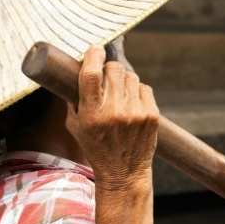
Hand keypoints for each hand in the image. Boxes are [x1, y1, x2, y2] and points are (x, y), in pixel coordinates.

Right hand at [66, 45, 159, 189]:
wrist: (123, 173)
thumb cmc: (96, 148)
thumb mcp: (75, 126)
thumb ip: (73, 99)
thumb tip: (75, 69)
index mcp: (91, 114)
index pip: (91, 74)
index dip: (93, 55)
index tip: (94, 50)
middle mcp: (114, 112)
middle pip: (114, 69)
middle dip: (109, 69)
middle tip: (106, 78)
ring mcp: (135, 113)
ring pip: (131, 76)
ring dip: (123, 80)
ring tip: (119, 94)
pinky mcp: (151, 115)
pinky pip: (144, 88)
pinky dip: (137, 91)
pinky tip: (131, 103)